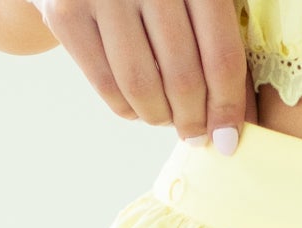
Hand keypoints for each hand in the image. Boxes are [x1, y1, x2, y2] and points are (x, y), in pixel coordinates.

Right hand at [37, 0, 254, 146]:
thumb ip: (220, 46)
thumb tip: (236, 123)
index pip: (220, 55)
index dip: (228, 106)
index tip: (228, 140)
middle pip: (182, 76)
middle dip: (192, 119)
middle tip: (195, 134)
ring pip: (142, 86)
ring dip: (159, 117)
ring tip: (165, 117)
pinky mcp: (65, 12)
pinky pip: (106, 84)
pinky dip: (126, 108)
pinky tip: (137, 105)